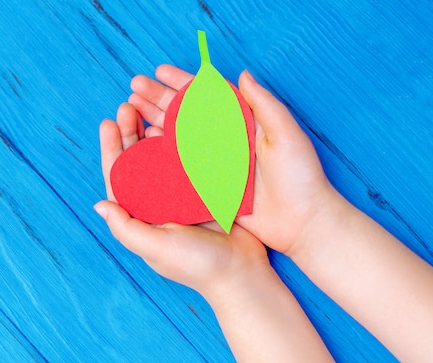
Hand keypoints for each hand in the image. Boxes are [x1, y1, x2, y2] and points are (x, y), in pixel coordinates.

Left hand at [95, 102, 268, 300]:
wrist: (241, 273)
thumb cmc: (196, 264)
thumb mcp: (156, 248)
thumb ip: (127, 228)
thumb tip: (99, 204)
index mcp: (141, 216)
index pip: (118, 178)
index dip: (111, 149)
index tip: (109, 122)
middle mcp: (157, 203)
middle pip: (137, 161)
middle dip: (130, 133)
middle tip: (128, 106)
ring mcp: (180, 195)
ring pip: (160, 155)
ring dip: (152, 130)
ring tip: (148, 106)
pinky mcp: (203, 189)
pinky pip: (187, 158)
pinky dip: (180, 140)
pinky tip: (177, 122)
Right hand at [128, 65, 343, 256]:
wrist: (301, 221)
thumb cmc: (301, 176)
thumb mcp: (286, 135)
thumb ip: (264, 104)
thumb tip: (242, 74)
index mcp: (242, 123)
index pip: (207, 96)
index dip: (182, 82)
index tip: (159, 72)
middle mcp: (224, 140)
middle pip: (185, 114)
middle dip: (159, 99)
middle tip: (134, 87)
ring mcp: (214, 163)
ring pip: (177, 137)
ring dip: (154, 122)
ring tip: (131, 109)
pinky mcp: (208, 186)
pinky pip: (180, 167)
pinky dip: (161, 153)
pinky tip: (144, 142)